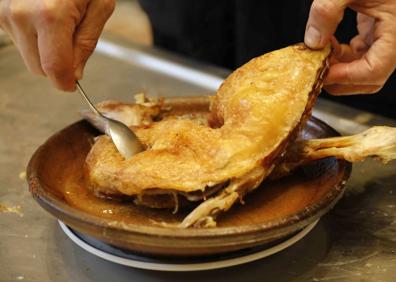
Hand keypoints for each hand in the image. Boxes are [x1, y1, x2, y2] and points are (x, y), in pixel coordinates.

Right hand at [0, 0, 114, 90]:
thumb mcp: (100, 6)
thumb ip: (86, 43)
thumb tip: (74, 73)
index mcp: (50, 16)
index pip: (54, 70)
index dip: (65, 82)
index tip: (73, 83)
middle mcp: (19, 15)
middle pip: (39, 68)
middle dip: (58, 62)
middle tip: (72, 36)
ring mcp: (3, 12)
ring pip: (28, 56)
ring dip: (45, 48)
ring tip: (58, 20)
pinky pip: (18, 40)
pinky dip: (33, 36)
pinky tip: (43, 15)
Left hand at [305, 0, 395, 94]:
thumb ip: (328, 11)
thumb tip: (312, 42)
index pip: (373, 70)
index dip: (345, 77)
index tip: (321, 73)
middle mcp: (395, 40)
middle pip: (369, 78)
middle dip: (341, 78)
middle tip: (316, 71)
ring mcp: (388, 37)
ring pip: (364, 68)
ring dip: (340, 66)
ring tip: (319, 53)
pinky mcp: (380, 30)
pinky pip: (361, 53)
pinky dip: (343, 54)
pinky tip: (328, 42)